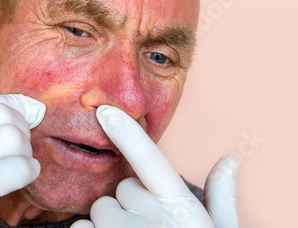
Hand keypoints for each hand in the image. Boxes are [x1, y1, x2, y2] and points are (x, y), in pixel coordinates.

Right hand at [0, 91, 45, 227]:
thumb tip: (33, 106)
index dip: (10, 107)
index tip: (21, 124)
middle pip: (2, 114)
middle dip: (21, 130)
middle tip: (17, 152)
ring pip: (12, 137)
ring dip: (25, 152)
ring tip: (19, 166)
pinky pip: (14, 168)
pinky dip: (27, 171)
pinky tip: (26, 176)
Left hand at [71, 105, 238, 227]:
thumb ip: (222, 198)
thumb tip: (230, 161)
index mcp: (180, 209)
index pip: (150, 162)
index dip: (127, 134)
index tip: (104, 112)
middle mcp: (149, 220)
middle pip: (119, 191)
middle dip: (127, 205)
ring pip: (98, 211)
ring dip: (107, 225)